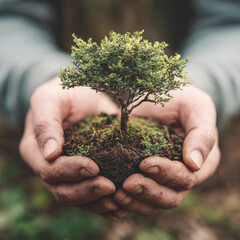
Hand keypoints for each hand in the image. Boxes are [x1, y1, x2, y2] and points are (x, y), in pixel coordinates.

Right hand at [20, 76, 118, 214]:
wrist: (80, 94)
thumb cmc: (63, 93)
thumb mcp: (50, 99)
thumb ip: (46, 123)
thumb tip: (50, 153)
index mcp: (35, 151)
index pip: (49, 170)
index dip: (70, 171)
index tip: (93, 167)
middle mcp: (50, 167)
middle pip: (63, 190)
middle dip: (87, 191)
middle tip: (110, 187)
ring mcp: (68, 173)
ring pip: (78, 197)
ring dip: (97, 201)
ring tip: (118, 200)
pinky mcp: (85, 173)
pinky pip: (91, 194)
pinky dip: (104, 201)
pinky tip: (120, 204)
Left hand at [110, 85, 219, 218]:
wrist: (156, 95)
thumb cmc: (179, 98)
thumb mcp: (195, 106)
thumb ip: (202, 133)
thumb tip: (194, 164)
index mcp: (202, 162)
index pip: (186, 177)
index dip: (166, 174)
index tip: (145, 163)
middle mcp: (184, 175)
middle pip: (170, 197)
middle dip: (148, 191)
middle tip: (126, 184)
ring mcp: (163, 179)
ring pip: (153, 203)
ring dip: (135, 201)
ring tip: (116, 194)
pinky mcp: (145, 177)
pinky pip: (138, 198)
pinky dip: (126, 200)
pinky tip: (111, 197)